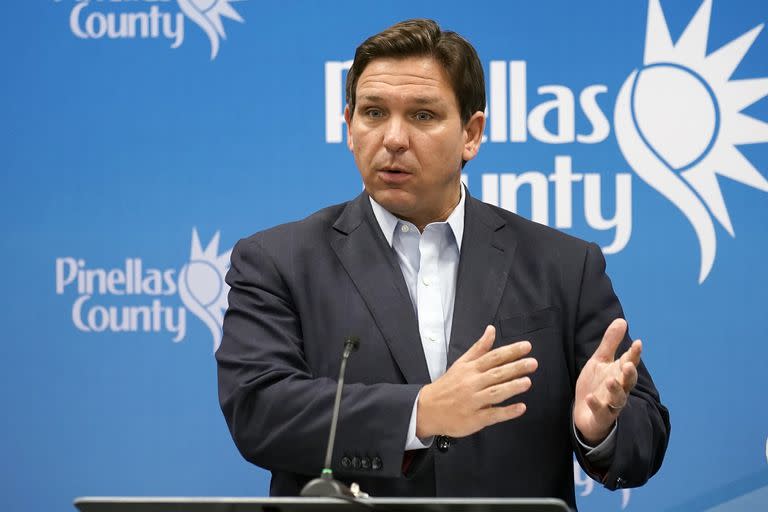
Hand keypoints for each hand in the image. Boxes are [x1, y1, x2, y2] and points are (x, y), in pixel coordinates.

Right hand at [416, 325, 537, 438]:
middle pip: (496, 374)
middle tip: (532, 363)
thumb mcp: (461, 363)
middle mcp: (472, 383)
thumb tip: (491, 330)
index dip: (510, 351)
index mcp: (470, 369)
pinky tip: (520, 408)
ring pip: (495, 393)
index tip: (526, 347)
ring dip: (511, 387)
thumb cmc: (448, 385)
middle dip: (515, 368)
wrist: (428, 409)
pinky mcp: (474, 418)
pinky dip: (507, 412)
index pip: (493, 357)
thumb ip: (479, 348)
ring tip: (527, 382)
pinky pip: (492, 415)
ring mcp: (473, 401)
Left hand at [574, 318, 640, 444]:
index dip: (634, 354)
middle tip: (628, 364)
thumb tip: (622, 320)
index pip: (630, 362)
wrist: (585, 412)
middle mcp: (619, 388)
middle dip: (629, 374)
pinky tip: (590, 398)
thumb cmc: (596, 384)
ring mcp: (611, 404)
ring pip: (618, 398)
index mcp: (619, 373)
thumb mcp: (600, 361)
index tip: (638, 343)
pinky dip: (596, 405)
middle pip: (629, 382)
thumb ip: (610, 343)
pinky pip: (601, 412)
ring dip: (615, 390)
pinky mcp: (601, 416)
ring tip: (611, 380)